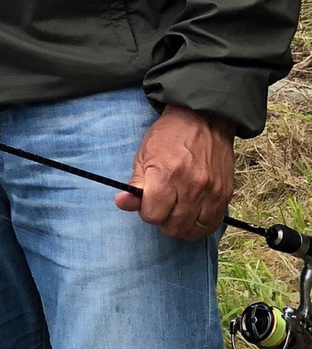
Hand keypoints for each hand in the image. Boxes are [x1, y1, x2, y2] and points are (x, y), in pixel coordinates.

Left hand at [114, 105, 235, 240]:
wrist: (204, 119)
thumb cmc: (169, 137)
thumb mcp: (143, 157)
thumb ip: (135, 186)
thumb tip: (122, 203)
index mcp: (167, 176)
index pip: (152, 216)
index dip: (147, 212)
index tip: (149, 202)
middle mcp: (191, 186)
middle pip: (173, 226)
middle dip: (163, 221)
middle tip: (163, 207)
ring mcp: (211, 191)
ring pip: (194, 230)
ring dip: (182, 227)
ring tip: (177, 213)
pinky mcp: (226, 193)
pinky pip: (213, 223)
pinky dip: (200, 226)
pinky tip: (193, 217)